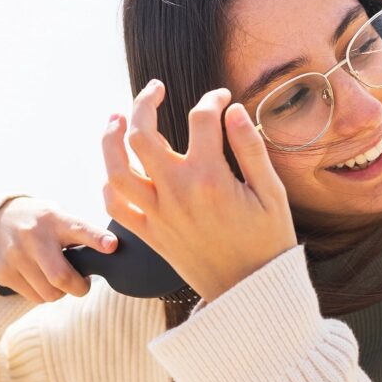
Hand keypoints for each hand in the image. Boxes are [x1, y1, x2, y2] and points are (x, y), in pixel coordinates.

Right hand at [0, 196, 118, 303]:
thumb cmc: (39, 223)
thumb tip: (109, 252)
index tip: (112, 246)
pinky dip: (43, 294)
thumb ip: (79, 234)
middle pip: (61, 277)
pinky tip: (40, 279)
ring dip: (60, 292)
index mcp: (54, 219)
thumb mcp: (57, 217)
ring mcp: (16, 255)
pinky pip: (34, 297)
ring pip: (49, 293)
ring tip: (57, 278)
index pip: (79, 229)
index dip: (97, 238)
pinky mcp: (4, 272)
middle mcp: (33, 236)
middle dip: (80, 287)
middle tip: (83, 284)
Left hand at [100, 79, 297, 303]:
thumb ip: (250, 149)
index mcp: (210, 178)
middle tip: (155, 89)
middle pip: (141, 134)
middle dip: (144, 102)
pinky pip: (116, 206)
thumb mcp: (272, 194)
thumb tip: (232, 110)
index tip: (220, 99)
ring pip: (115, 169)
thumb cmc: (267, 242)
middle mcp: (177, 192)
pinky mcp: (150, 235)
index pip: (201, 119)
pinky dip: (110, 184)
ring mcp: (158, 214)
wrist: (250, 293)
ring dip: (110, 138)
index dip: (211, 100)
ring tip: (117, 117)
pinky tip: (118, 168)